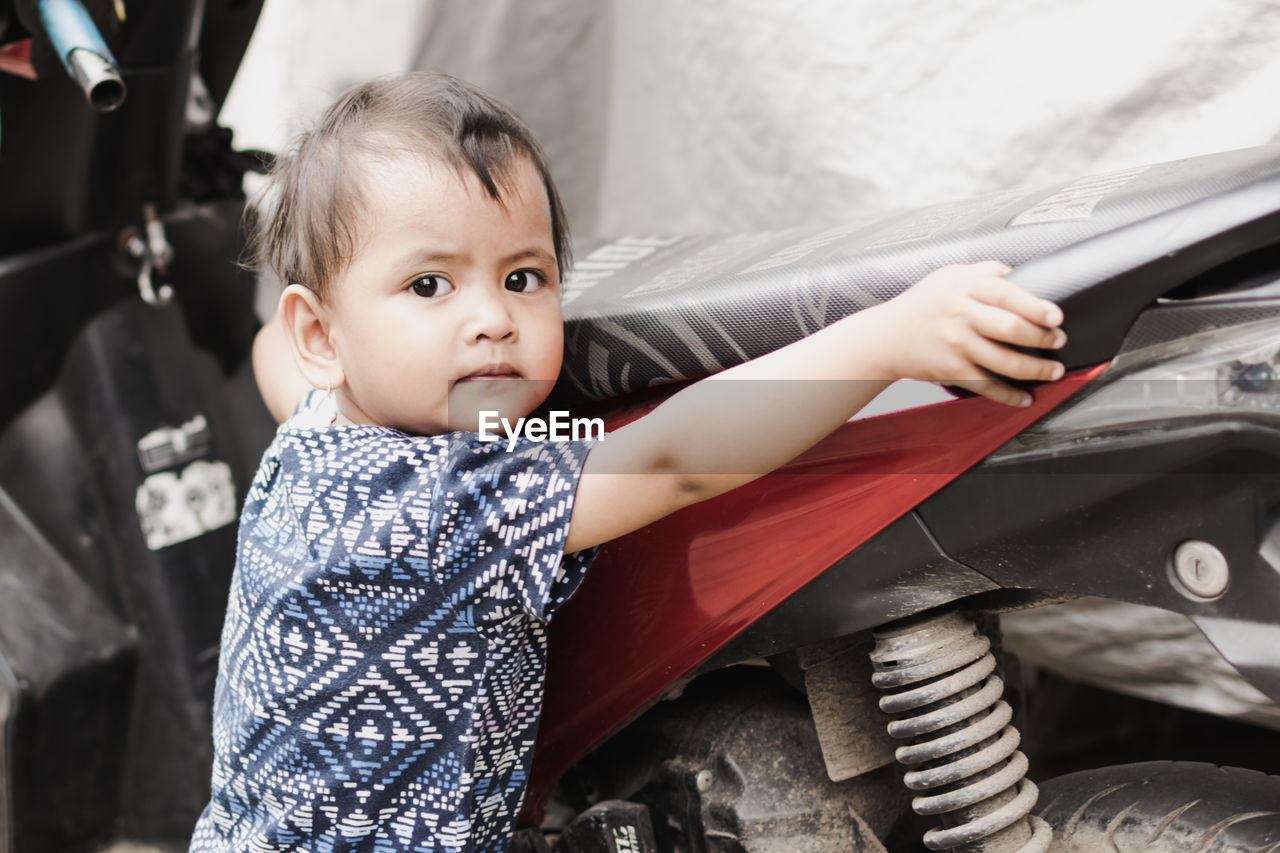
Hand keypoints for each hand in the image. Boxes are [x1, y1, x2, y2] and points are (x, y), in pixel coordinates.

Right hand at [874, 261, 1066, 406]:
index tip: (1056, 316)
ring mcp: (956, 345)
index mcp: (963, 288)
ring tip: (1053, 370)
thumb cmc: (919, 305)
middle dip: (1043, 338)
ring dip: (1036, 369)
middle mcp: (960, 316)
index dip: (1035, 306)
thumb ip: (983, 271)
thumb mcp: (947, 276)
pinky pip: (987, 386)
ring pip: (1005, 362)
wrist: (885, 337)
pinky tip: (1025, 397)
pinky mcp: (951, 370)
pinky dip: (1009, 395)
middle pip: (1011, 329)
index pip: (1006, 294)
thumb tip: (1017, 272)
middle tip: (1058, 340)